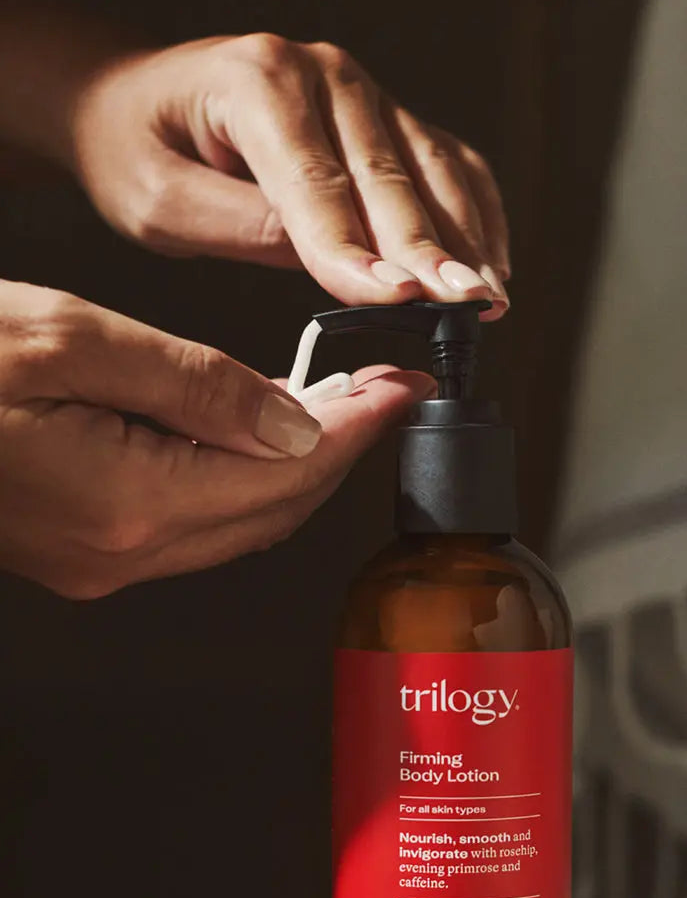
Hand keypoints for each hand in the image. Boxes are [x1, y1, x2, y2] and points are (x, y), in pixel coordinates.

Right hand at [0, 280, 432, 598]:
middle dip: (343, 445)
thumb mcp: (69, 339)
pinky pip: (199, 516)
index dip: (361, 428)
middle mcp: (127, 550)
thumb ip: (197, 386)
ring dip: (299, 461)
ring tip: (342, 400)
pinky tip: (262, 429)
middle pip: (279, 505)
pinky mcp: (89, 544)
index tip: (407, 390)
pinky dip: (245, 473)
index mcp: (131, 503)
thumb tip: (295, 420)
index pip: (291, 472)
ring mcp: (106, 557)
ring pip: (243, 515)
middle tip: (386, 389)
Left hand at [67, 34, 509, 317]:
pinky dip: (477, 213)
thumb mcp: (157, 198)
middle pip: (389, 178)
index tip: (398, 299)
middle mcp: (324, 77)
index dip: (359, 250)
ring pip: (433, 171)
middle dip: (431, 252)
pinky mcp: (388, 121)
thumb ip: (239, 224)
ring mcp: (365, 95)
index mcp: (260, 84)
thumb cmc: (142, 149)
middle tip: (465, 305)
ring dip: (467, 239)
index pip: (318, 184)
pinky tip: (492, 259)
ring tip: (489, 297)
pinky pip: (449, 163)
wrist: (137, 102)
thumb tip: (328, 258)